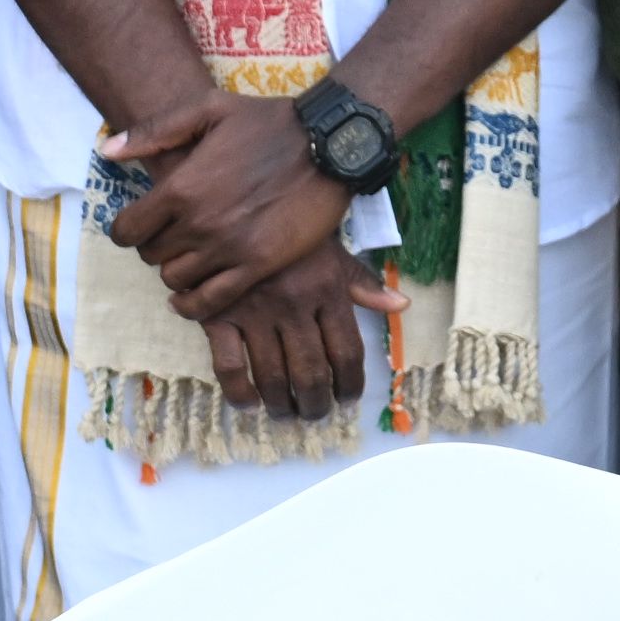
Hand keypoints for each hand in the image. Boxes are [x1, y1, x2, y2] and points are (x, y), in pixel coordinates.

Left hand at [101, 89, 352, 317]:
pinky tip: (193, 297)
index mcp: (181, 187)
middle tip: (173, 237)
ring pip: (175, 281)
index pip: (127, 231)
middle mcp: (198, 223)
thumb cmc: (269, 122)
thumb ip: (155, 131)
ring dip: (177, 272)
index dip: (128, 230)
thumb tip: (107, 151)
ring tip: (191, 259)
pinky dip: (194, 305)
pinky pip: (210, 302)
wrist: (329, 145)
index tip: (142, 225)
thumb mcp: (209, 108)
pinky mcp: (257, 266)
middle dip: (156, 247)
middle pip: (151, 257)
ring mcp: (228, 248)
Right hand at [199, 237, 405, 422]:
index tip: (347, 399)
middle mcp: (294, 304)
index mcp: (327, 289)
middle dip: (316, 405)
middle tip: (315, 415)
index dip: (351, 385)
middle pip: (312, 373)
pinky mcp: (218, 315)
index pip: (348, 352)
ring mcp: (255, 311)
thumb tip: (400, 305)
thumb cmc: (289, 233)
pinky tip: (249, 404)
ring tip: (287, 414)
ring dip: (282, 406)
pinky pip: (229, 367)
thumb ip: (363, 284)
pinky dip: (240, 394)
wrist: (234, 205)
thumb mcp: (332, 252)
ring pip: (273, 377)